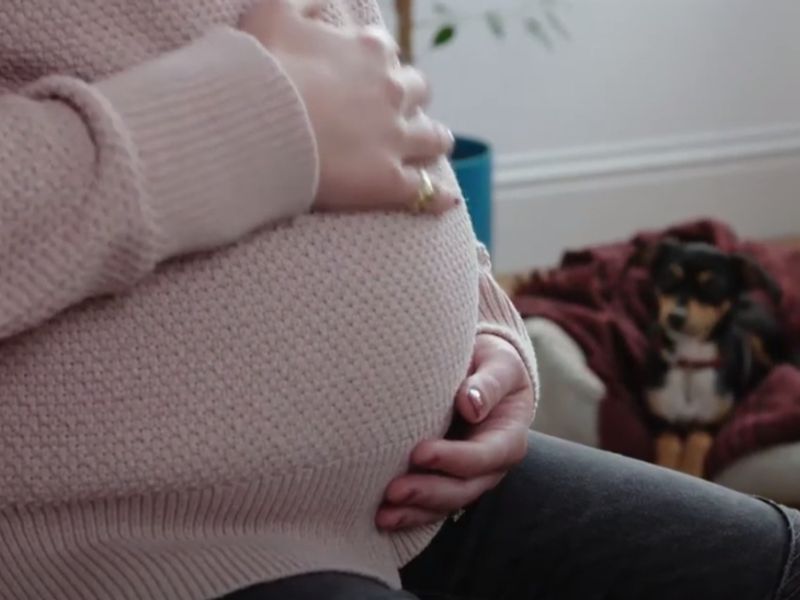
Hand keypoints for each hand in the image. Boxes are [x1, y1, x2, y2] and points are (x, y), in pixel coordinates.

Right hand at [240, 0, 457, 213]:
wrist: (257, 126)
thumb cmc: (260, 69)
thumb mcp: (273, 11)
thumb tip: (322, 0)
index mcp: (369, 51)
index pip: (385, 50)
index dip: (376, 62)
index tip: (362, 74)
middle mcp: (392, 91)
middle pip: (418, 89)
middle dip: (409, 97)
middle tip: (394, 110)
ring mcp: (395, 138)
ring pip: (433, 137)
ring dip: (433, 139)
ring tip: (433, 145)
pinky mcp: (390, 181)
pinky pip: (425, 191)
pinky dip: (437, 197)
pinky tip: (447, 202)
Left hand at [377, 334, 534, 530]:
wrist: (483, 374)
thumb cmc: (492, 364)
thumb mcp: (499, 364)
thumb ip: (488, 383)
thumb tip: (470, 405)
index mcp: (508, 437)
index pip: (483, 455)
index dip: (453, 459)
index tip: (419, 453)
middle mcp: (490, 466)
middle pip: (463, 489)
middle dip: (428, 492)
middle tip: (393, 490)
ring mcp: (469, 478)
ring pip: (445, 504)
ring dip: (414, 511)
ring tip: (382, 513)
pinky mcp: (447, 481)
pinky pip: (430, 507)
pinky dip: (408, 514)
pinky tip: (381, 517)